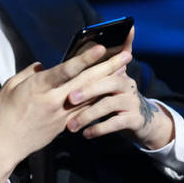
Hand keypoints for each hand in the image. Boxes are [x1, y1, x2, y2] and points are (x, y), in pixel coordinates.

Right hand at [0, 42, 131, 182]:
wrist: (2, 146)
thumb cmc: (2, 114)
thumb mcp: (10, 86)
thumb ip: (29, 73)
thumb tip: (42, 66)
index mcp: (38, 88)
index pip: (67, 70)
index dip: (85, 58)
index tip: (101, 48)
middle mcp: (54, 101)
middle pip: (86, 82)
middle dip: (107, 67)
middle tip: (126, 55)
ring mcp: (61, 115)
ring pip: (90, 96)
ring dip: (108, 82)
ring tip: (123, 70)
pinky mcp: (63, 125)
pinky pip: (84, 111)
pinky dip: (98, 99)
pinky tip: (108, 92)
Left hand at [64, 27, 174, 149]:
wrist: (143, 121)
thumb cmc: (114, 98)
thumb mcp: (106, 83)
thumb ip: (87, 72)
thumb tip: (40, 65)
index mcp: (116, 72)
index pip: (107, 62)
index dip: (99, 56)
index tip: (96, 49)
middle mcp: (126, 83)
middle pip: (107, 82)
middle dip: (88, 90)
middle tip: (70, 99)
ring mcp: (131, 101)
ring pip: (109, 104)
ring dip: (88, 114)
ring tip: (71, 125)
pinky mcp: (135, 118)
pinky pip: (116, 123)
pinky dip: (99, 129)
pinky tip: (86, 134)